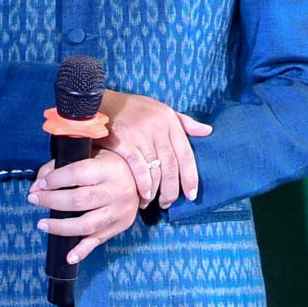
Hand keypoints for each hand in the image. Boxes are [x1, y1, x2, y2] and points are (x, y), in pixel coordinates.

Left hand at [30, 150, 145, 263]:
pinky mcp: (120, 226)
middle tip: (33, 199)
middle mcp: (117, 191)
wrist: (143, 177)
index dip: (55, 179)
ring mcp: (119, 212)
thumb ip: (62, 165)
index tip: (39, 184)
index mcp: (109, 169)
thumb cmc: (110, 162)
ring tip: (41, 224)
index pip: (77, 173)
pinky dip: (83, 251)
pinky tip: (69, 257)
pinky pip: (99, 241)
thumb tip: (37, 185)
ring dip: (60, 227)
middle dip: (51, 201)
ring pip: (86, 224)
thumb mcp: (91, 154)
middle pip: (79, 200)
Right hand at [97, 89, 212, 207]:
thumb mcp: (161, 110)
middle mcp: (159, 129)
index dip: (190, 177)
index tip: (191, 195)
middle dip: (172, 190)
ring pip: (156, 171)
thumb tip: (208, 131)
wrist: (100, 102)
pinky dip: (142, 184)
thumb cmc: (132, 108)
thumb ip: (184, 122)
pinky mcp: (125, 143)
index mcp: (170, 121)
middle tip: (169, 204)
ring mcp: (142, 136)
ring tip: (152, 202)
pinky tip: (143, 195)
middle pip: (172, 166)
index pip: (186, 154)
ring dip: (156, 191)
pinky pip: (138, 169)